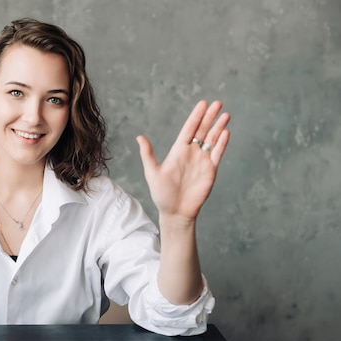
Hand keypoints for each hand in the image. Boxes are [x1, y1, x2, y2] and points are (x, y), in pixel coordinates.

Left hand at [136, 100, 229, 223]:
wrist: (175, 212)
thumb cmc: (161, 194)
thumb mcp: (152, 173)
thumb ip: (148, 155)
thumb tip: (139, 137)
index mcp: (178, 151)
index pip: (189, 129)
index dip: (196, 116)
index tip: (203, 103)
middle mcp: (191, 153)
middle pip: (203, 130)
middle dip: (210, 117)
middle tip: (217, 103)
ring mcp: (202, 161)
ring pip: (212, 140)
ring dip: (219, 127)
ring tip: (226, 114)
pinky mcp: (211, 171)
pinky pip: (218, 154)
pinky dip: (222, 144)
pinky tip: (226, 132)